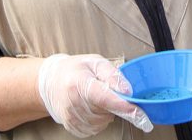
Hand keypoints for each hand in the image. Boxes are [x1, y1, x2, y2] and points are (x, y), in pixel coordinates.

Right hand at [38, 54, 152, 136]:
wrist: (51, 82)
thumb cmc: (75, 70)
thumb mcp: (95, 62)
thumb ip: (113, 74)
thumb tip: (128, 90)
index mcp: (79, 83)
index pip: (104, 98)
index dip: (123, 106)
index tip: (139, 113)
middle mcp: (73, 103)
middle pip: (106, 111)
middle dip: (114, 103)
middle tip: (105, 90)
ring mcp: (71, 117)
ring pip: (102, 122)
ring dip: (106, 112)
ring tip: (96, 98)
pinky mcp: (72, 127)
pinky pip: (95, 129)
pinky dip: (99, 120)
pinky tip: (92, 108)